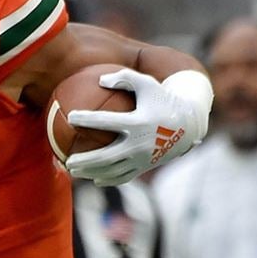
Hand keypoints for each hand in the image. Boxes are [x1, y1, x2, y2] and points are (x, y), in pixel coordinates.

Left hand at [66, 68, 206, 185]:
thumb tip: (101, 80)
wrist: (188, 124)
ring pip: (113, 170)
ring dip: (91, 173)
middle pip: (107, 156)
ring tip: (73, 171)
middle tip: (68, 160)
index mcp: (139, 122)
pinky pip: (125, 177)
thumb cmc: (161, 99)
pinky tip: (95, 179)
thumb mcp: (147, 83)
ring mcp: (144, 157)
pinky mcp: (146, 166)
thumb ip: (125, 77)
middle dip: (86, 160)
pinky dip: (109, 180)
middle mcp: (141, 143)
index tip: (70, 117)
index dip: (88, 119)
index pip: (108, 121)